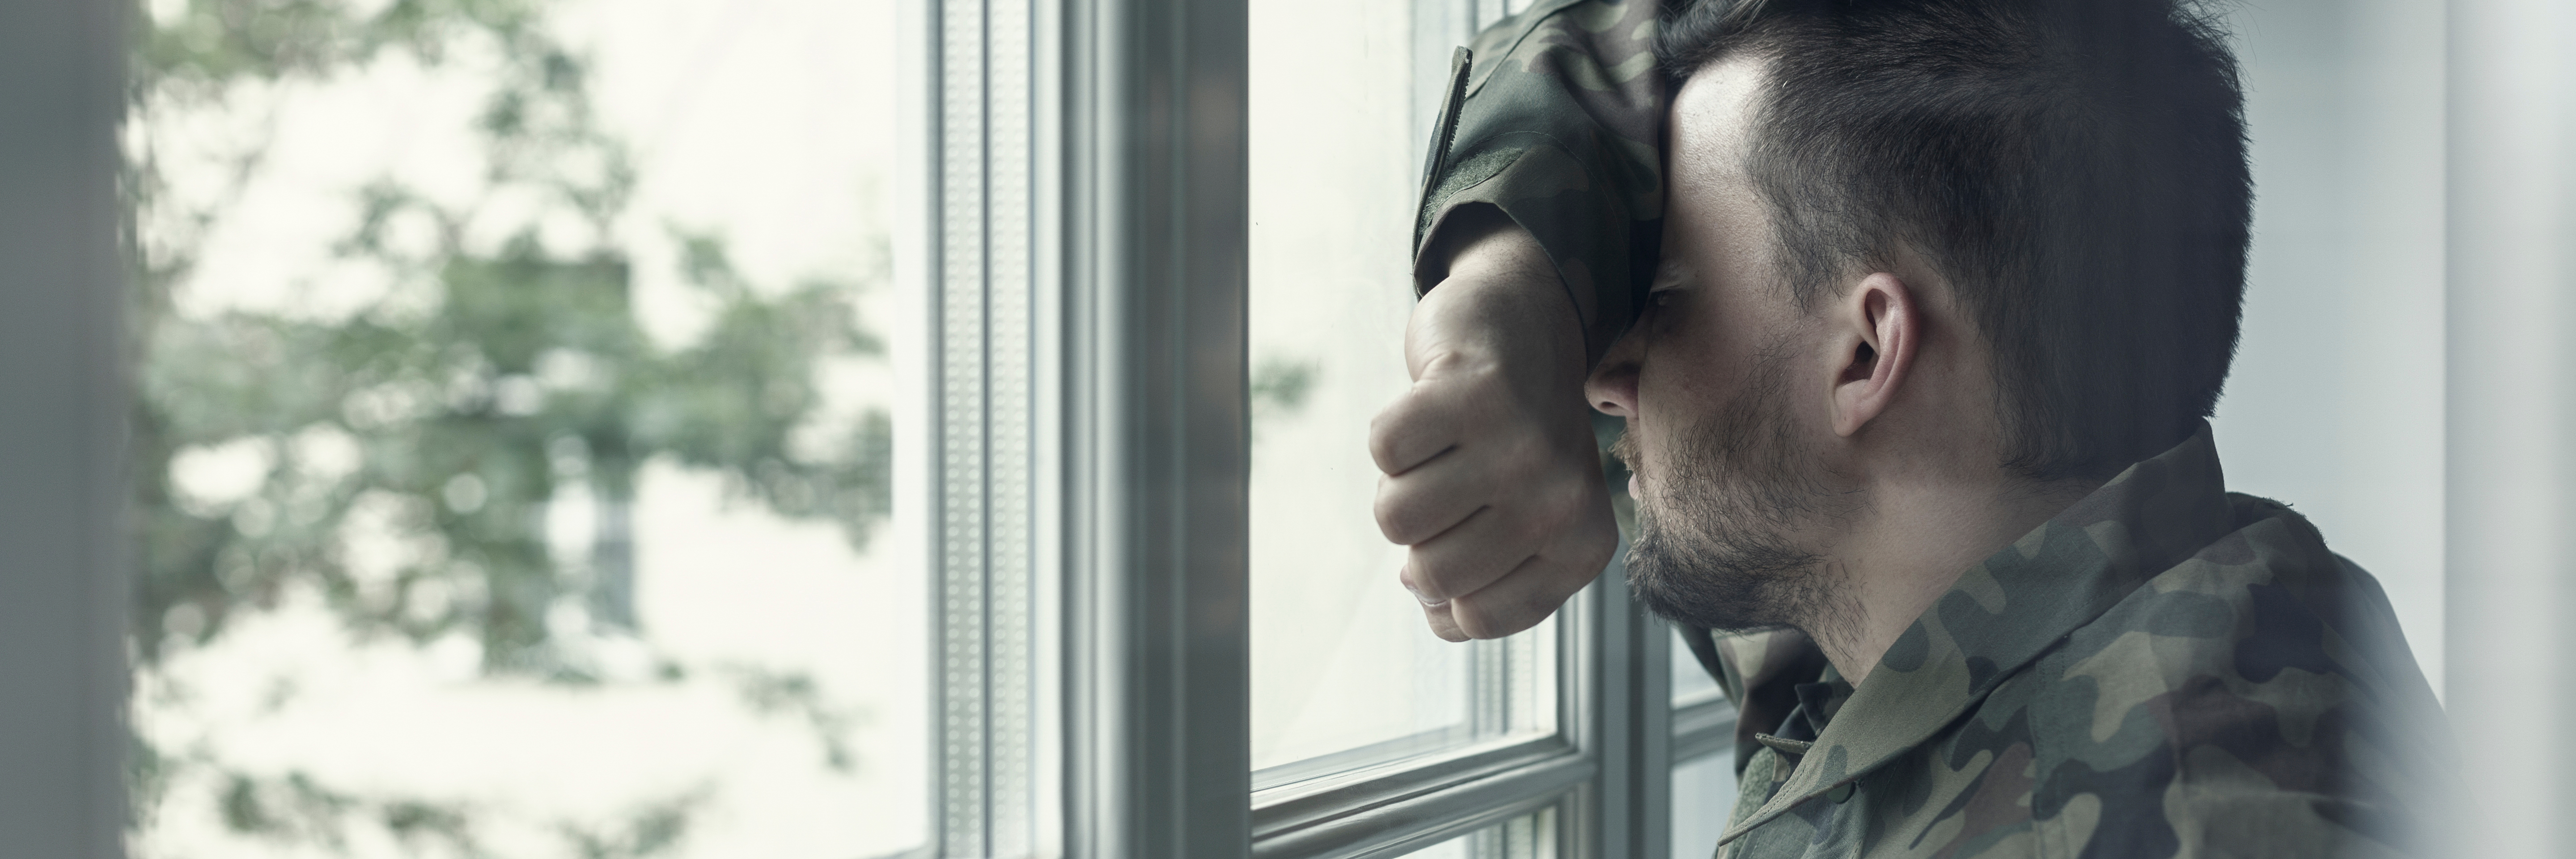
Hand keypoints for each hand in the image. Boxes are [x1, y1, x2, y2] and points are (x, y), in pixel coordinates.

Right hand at [1370, 219, 1617, 640]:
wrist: (1528, 322)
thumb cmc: (1515, 439)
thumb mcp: (1527, 522)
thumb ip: (1484, 584)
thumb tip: (1427, 602)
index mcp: (1581, 545)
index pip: (1479, 620)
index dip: (1446, 591)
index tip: (1462, 540)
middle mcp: (1560, 499)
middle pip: (1431, 574)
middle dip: (1419, 537)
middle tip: (1449, 486)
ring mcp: (1518, 443)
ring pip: (1395, 516)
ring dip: (1399, 482)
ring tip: (1442, 447)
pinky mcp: (1470, 389)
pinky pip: (1383, 450)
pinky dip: (1392, 432)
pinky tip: (1431, 407)